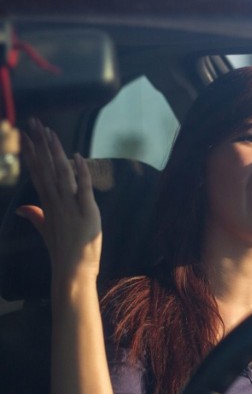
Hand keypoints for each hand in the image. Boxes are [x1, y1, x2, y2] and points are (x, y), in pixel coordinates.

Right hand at [17, 119, 101, 286]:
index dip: (33, 153)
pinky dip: (81, 173)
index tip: (27, 136)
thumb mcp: (46, 231)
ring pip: (62, 174)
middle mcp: (56, 202)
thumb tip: (21, 208)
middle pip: (46, 168)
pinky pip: (84, 189)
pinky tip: (77, 157)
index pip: (38, 173)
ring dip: (56, 153)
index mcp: (48, 204)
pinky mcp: (87, 212)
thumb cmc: (62, 251)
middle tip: (35, 123)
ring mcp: (71, 207)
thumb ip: (35, 216)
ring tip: (51, 133)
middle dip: (40, 145)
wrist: (73, 270)